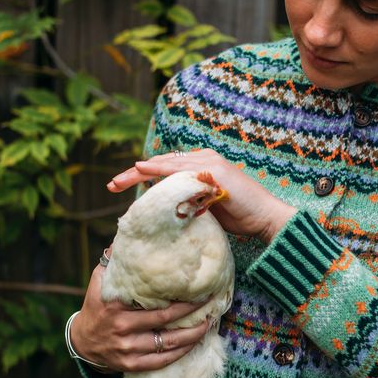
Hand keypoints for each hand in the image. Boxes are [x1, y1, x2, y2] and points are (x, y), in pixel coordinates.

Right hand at [70, 262, 212, 372]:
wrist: (82, 341)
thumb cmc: (97, 305)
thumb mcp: (100, 280)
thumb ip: (115, 260)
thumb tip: (133, 236)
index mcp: (116, 305)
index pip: (154, 301)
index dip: (179, 297)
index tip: (198, 288)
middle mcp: (121, 327)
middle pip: (165, 320)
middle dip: (191, 311)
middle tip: (210, 301)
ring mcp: (127, 348)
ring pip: (168, 343)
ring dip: (193, 334)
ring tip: (209, 322)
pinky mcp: (131, 365)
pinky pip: (162, 360)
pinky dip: (181, 352)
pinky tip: (195, 342)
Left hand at [107, 149, 296, 242]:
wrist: (266, 218)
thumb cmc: (240, 216)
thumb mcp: (207, 208)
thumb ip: (189, 202)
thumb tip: (166, 212)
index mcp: (202, 167)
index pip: (165, 169)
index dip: (143, 176)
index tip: (121, 186)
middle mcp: (204, 159)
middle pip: (160, 163)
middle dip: (133, 174)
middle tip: (111, 185)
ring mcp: (208, 163)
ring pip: (165, 164)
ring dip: (139, 171)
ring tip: (118, 181)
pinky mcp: (212, 171)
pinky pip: (179, 168)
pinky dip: (158, 168)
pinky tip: (141, 169)